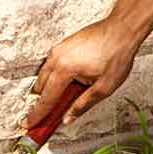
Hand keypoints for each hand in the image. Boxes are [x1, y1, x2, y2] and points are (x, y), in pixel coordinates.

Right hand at [23, 18, 138, 130]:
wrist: (123, 29)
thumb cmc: (117, 54)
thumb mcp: (104, 88)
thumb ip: (83, 105)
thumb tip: (68, 118)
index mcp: (64, 69)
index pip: (46, 98)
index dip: (37, 114)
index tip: (29, 123)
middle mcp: (57, 57)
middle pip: (41, 86)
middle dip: (43, 101)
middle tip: (50, 115)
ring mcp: (59, 48)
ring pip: (45, 74)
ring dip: (50, 87)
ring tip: (65, 97)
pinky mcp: (64, 44)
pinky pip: (52, 63)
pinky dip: (56, 75)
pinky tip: (70, 80)